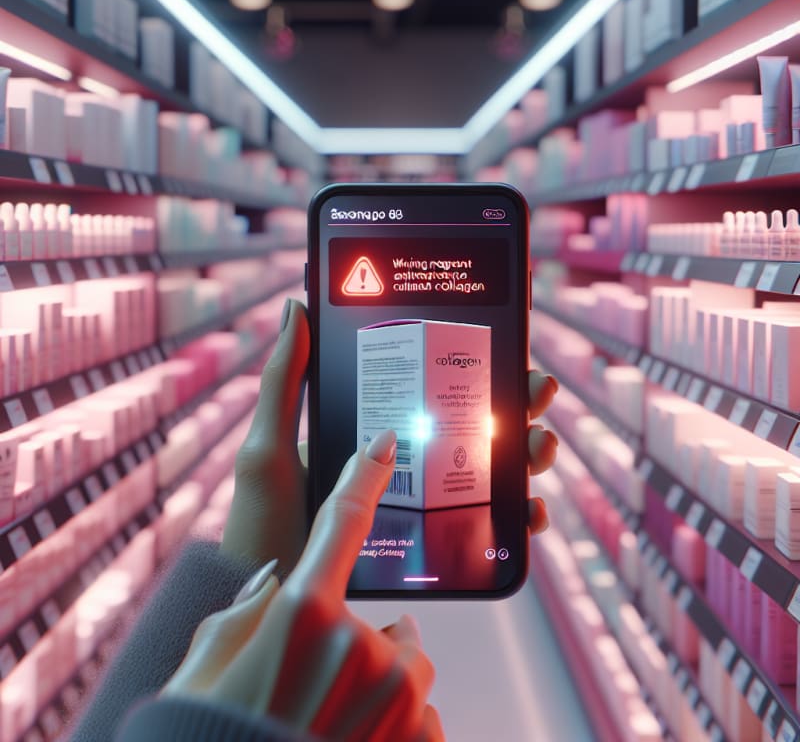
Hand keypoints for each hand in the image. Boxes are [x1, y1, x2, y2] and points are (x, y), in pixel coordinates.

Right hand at [165, 430, 443, 740]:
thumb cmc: (210, 732)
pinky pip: (420, 713)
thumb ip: (246, 608)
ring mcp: (397, 695)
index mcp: (302, 612)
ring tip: (333, 724)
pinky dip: (395, 724)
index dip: (365, 476)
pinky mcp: (421, 737)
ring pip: (407, 666)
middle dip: (364, 644)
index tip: (388, 445)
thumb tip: (276, 580)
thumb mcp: (209, 660)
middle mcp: (360, 645)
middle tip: (316, 690)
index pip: (343, 521)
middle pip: (388, 621)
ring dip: (382, 685)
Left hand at [222, 299, 558, 565]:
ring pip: (488, 471)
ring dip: (527, 454)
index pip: (432, 389)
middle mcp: (402, 462)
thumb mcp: (270, 446)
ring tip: (540, 448)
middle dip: (515, 404)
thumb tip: (297, 305)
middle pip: (472, 424)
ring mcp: (420, 503)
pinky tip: (531, 512)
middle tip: (537, 392)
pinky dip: (517, 517)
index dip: (476, 369)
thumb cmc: (262, 521)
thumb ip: (283, 382)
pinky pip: (485, 526)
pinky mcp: (430, 545)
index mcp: (371, 429)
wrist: (267, 601)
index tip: (508, 352)